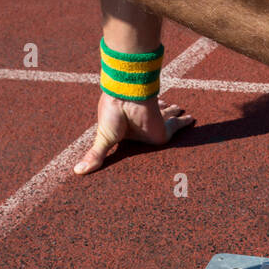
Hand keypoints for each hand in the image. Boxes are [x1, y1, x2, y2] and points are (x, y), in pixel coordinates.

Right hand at [73, 92, 193, 174]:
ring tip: (181, 111)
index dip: (138, 131)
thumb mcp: (104, 138)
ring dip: (174, 113)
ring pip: (168, 118)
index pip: (134, 133)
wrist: (126, 96)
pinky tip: (192, 119)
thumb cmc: (113, 114)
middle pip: (154, 121)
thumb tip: (76, 172)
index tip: (140, 132)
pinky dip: (186, 122)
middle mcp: (142, 126)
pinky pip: (178, 125)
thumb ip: (96, 155)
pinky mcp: (165, 127)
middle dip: (162, 115)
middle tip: (171, 113)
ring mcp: (155, 124)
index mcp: (127, 130)